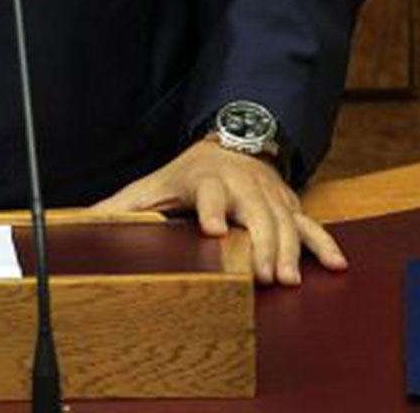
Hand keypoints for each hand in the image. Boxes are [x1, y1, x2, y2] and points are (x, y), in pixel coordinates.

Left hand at [91, 137, 345, 286]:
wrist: (232, 139)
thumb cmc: (189, 172)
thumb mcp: (155, 184)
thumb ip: (124, 206)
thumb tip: (83, 219)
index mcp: (208, 180)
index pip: (209, 194)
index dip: (211, 209)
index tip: (213, 229)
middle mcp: (243, 185)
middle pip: (255, 213)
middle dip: (261, 243)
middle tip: (265, 275)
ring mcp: (270, 195)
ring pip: (285, 222)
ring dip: (290, 250)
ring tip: (288, 280)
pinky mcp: (290, 205)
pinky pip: (311, 225)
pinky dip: (324, 244)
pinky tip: (336, 266)